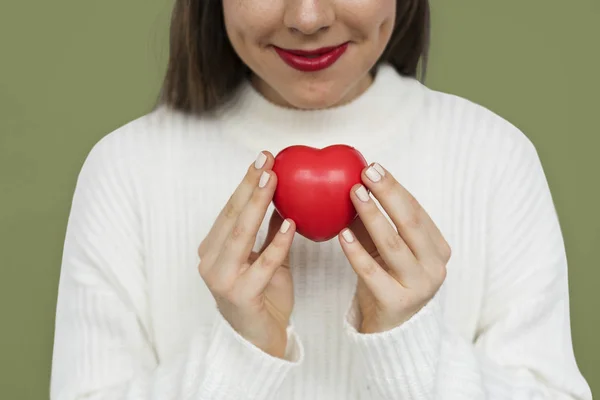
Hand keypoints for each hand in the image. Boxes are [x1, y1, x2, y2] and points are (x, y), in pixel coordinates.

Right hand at [197, 152, 295, 357]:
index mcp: (214, 248)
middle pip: (232, 216)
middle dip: (250, 186)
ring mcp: (221, 279)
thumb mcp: (268, 257)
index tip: (264, 158)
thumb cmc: (263, 296)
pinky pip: (262, 265)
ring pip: (241, 235)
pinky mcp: (239, 296)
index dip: (247, 182)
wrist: (261, 339)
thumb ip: (271, 229)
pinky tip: (290, 225)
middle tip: (267, 160)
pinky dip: (276, 244)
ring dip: (257, 205)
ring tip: (273, 180)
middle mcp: (211, 261)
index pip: (230, 209)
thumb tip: (286, 196)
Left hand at [339, 163, 450, 333]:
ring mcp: (418, 286)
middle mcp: (434, 266)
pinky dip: (356, 252)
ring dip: (372, 216)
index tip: (373, 167)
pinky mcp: (396, 302)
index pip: (416, 211)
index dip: (395, 188)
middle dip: (388, 194)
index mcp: (438, 248)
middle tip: (366, 172)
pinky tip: (342, 234)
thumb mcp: (387, 249)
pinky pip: (372, 272)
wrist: (392, 329)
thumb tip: (355, 184)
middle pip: (409, 222)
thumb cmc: (388, 279)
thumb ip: (377, 222)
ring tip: (354, 194)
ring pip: (392, 244)